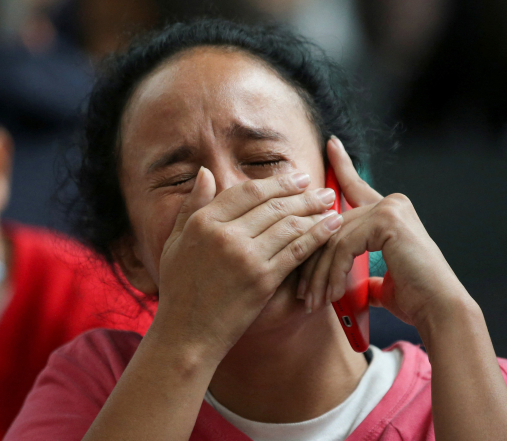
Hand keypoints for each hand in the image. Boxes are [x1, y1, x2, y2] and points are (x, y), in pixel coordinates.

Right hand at [154, 167, 343, 361]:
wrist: (186, 334)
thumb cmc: (179, 289)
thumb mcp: (175, 241)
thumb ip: (192, 205)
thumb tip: (206, 173)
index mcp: (202, 222)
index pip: (246, 191)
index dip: (276, 182)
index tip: (296, 178)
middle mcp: (224, 234)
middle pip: (272, 204)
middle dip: (303, 193)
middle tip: (322, 189)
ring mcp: (245, 256)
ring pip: (288, 224)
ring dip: (315, 211)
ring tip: (331, 205)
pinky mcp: (262, 279)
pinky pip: (296, 250)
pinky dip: (317, 235)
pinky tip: (331, 227)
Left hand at [302, 136, 471, 328]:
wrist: (440, 310)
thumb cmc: (416, 299)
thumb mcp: (382, 279)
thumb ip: (365, 271)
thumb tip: (352, 283)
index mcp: (391, 212)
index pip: (356, 187)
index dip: (341, 166)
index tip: (331, 144)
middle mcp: (391, 203)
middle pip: (333, 226)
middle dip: (313, 261)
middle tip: (302, 291)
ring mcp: (390, 208)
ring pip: (333, 238)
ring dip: (319, 275)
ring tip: (312, 300)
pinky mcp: (387, 221)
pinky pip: (343, 246)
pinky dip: (332, 273)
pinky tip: (331, 294)